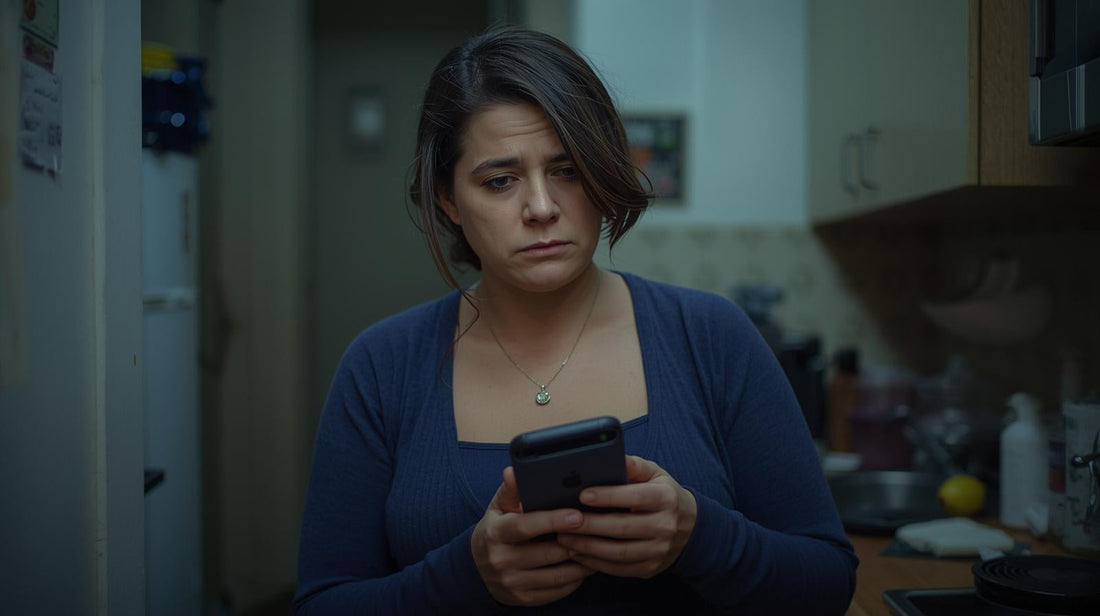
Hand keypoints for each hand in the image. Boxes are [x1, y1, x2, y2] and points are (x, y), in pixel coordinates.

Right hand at [471, 467, 594, 605]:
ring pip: (557, 575)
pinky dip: (575, 579)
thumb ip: (511, 489)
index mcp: (495, 533)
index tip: (577, 515)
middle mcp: (501, 560)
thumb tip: (513, 471)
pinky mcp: (524, 599)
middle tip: (599, 530)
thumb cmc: (498, 529)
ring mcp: (512, 583)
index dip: (552, 521)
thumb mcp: (500, 507)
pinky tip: (585, 565)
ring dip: (581, 562)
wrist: (479, 569)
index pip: (525, 526)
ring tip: (598, 546)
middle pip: (547, 553)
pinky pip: (558, 591)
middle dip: (576, 542)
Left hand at [555, 455, 696, 578]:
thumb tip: (613, 456)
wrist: (690, 528)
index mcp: (666, 498)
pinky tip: (578, 553)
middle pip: (623, 527)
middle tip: (564, 520)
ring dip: (588, 547)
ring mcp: (659, 550)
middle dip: (591, 525)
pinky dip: (595, 562)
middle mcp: (665, 526)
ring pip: (619, 552)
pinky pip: (619, 568)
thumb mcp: (655, 474)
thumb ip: (634, 465)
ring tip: (564, 538)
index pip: (636, 497)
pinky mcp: (650, 568)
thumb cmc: (663, 495)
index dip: (609, 497)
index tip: (583, 495)